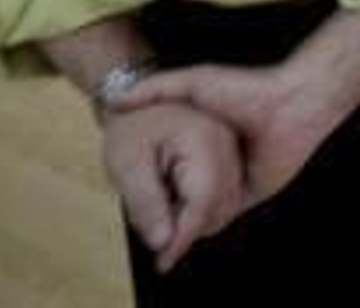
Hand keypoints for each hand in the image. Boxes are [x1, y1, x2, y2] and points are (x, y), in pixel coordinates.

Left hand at [101, 102, 243, 272]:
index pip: (203, 203)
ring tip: (164, 208)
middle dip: (189, 227)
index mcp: (202, 140)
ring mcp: (233, 144)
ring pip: (226, 202)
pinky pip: (227, 190)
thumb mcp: (126, 165)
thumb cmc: (131, 127)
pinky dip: (205, 204)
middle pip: (219, 206)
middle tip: (157, 229)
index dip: (182, 237)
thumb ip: (144, 204)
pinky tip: (179, 198)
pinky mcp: (232, 149)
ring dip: (198, 217)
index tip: (163, 260)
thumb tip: (162, 241)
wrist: (139, 99)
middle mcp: (226, 141)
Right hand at [112, 63, 335, 213]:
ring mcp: (230, 178)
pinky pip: (220, 216)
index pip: (167, 161)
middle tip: (135, 209)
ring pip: (198, 205)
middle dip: (162, 198)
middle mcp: (215, 159)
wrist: (293, 103)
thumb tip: (115, 98)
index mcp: (202, 133)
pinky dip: (204, 223)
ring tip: (153, 223)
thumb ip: (156, 88)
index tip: (121, 176)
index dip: (147, 170)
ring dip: (181, 214)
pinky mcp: (247, 194)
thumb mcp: (195, 82)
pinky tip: (181, 227)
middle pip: (180, 186)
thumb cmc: (247, 88)